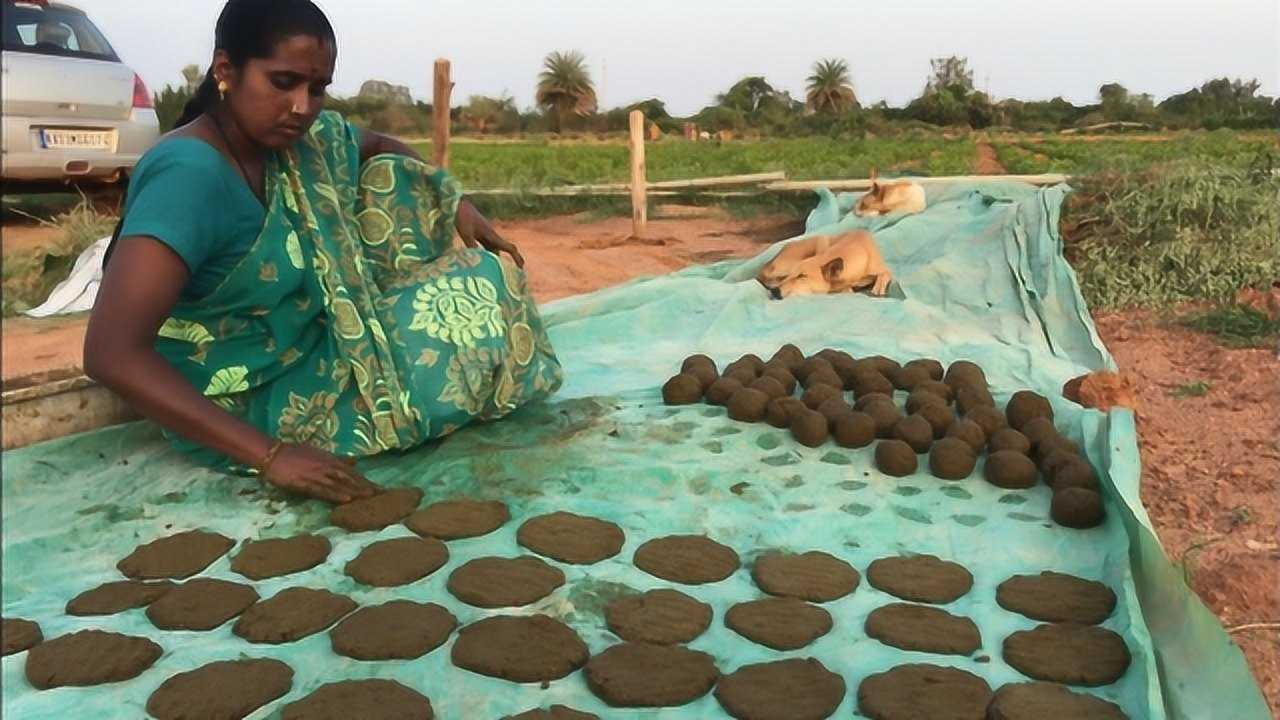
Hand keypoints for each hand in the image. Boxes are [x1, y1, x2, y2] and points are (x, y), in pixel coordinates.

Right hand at [261, 443, 380, 503]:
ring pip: (341, 484)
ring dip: (356, 491)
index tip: (381, 489)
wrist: (273, 454)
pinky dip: (336, 494)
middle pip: (351, 478)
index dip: (367, 481)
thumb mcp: (320, 454)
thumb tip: (354, 461)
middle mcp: (328, 467)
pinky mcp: (306, 483)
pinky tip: (347, 499)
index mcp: (332, 461)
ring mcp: (318, 475)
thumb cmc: (295, 454)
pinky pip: (324, 490)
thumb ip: (337, 459)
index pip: (354, 473)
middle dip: (367, 487)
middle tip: (383, 495)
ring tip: (371, 497)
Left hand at [456, 200, 524, 266]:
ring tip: (497, 272)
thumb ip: (472, 245)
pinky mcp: (479, 234)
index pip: (509, 247)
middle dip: (510, 261)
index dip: (516, 258)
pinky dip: (488, 255)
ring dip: (497, 259)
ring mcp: (486, 234)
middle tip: (512, 275)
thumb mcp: (466, 232)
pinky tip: (484, 262)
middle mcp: (491, 235)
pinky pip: (487, 247)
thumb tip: (478, 260)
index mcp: (492, 235)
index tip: (521, 268)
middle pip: (504, 250)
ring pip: (495, 249)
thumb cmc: (462, 217)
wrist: (458, 205)